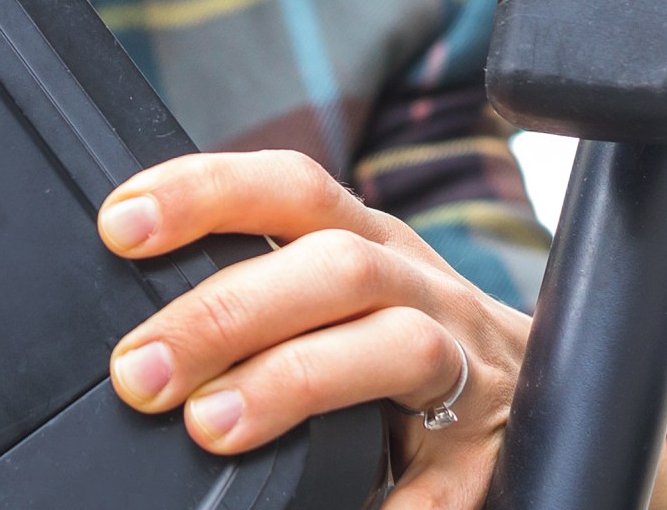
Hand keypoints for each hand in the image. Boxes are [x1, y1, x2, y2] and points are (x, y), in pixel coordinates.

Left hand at [97, 150, 545, 508]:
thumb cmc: (403, 343)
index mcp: (370, 243)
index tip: (120, 227)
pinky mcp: (490, 456)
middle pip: (334, 268)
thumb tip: (142, 332)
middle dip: (224, 312)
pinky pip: (444, 484)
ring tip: (211, 428)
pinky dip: (390, 503)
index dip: (205, 193)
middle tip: (139, 371)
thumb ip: (260, 291)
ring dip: (292, 381)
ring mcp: (468, 370)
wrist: (546, 402)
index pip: (290, 187)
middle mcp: (421, 290)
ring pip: (397, 346)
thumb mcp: (337, 295)